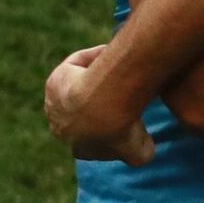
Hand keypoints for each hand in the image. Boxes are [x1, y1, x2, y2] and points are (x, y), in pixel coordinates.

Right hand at [45, 44, 155, 165]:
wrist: (100, 103)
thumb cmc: (119, 126)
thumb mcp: (139, 148)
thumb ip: (144, 152)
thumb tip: (148, 147)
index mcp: (79, 148)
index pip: (93, 139)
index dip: (109, 124)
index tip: (125, 111)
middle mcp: (62, 129)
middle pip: (83, 110)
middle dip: (100, 99)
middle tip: (122, 86)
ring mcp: (55, 104)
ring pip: (77, 86)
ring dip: (94, 76)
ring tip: (115, 65)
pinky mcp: (55, 81)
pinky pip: (75, 66)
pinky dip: (91, 58)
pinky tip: (107, 52)